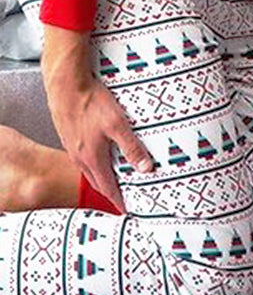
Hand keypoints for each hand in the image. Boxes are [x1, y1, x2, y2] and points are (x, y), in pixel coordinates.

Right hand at [42, 25, 152, 209]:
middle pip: (97, 181)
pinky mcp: (69, 135)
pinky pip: (83, 157)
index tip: (126, 210)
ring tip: (115, 178)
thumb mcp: (117, 124)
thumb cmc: (91, 102)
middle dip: (110, 191)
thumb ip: (131, 147)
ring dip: (102, 176)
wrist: (65, 84)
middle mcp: (80, 156)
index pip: (107, 188)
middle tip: (123, 197)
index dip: (118, 200)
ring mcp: (72, 146)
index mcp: (92, 158)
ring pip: (89, 169)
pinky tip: (100, 154)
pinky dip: (94, 163)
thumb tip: (146, 168)